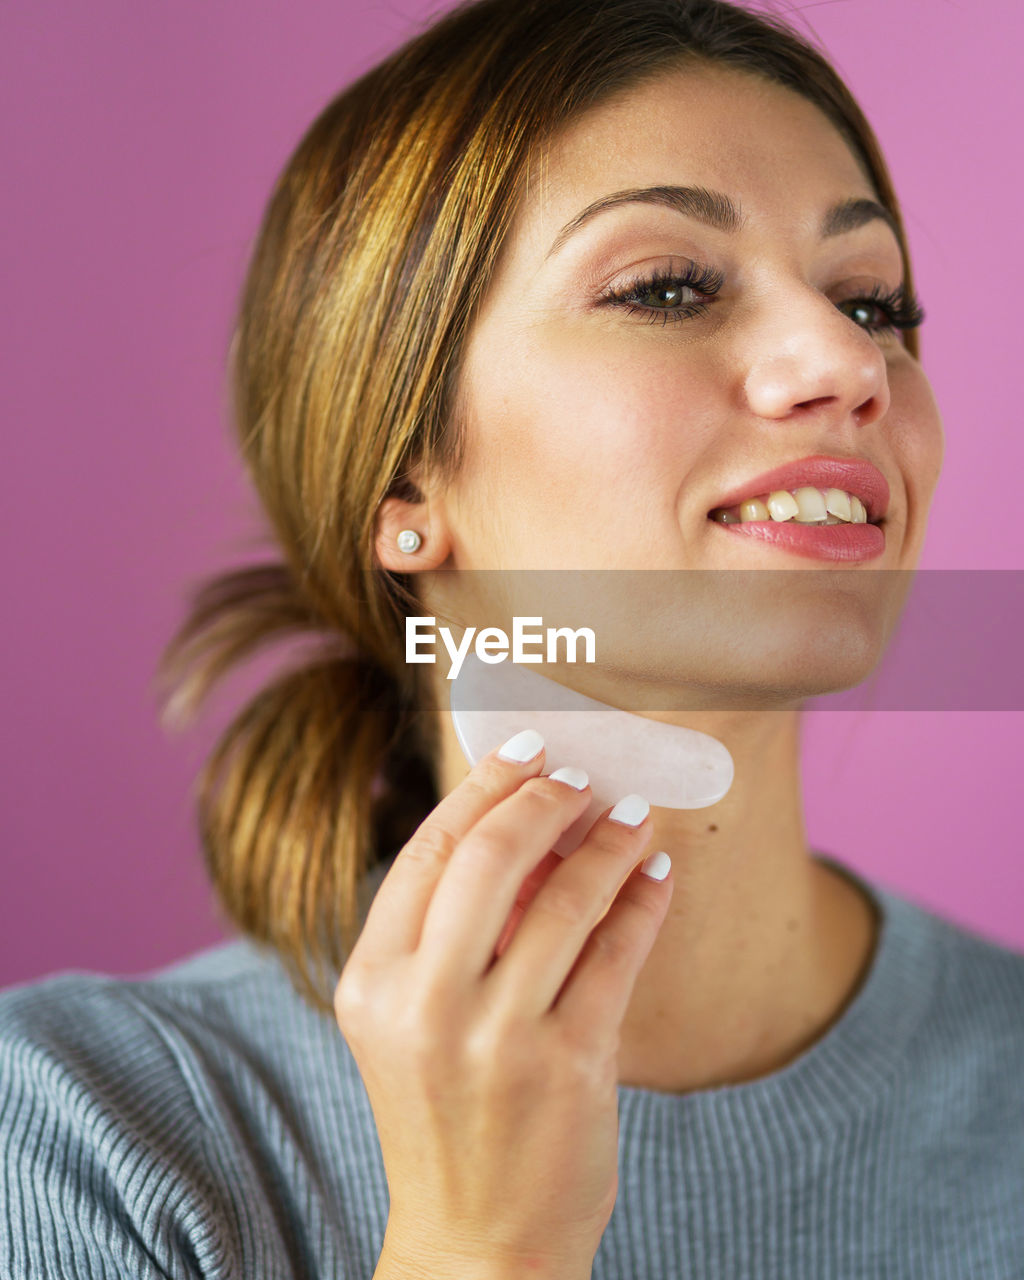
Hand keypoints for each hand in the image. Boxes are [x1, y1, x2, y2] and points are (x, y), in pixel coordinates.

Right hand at [334, 729, 672, 1277]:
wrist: (475, 1246)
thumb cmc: (446, 1116)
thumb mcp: (415, 1022)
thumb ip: (453, 930)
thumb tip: (529, 826)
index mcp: (372, 982)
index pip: (429, 850)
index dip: (482, 786)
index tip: (526, 751)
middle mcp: (425, 1003)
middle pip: (490, 855)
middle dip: (545, 799)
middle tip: (582, 779)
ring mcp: (497, 1037)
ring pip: (566, 897)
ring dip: (608, 843)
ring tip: (633, 816)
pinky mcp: (569, 1066)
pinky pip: (617, 952)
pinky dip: (642, 901)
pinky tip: (655, 876)